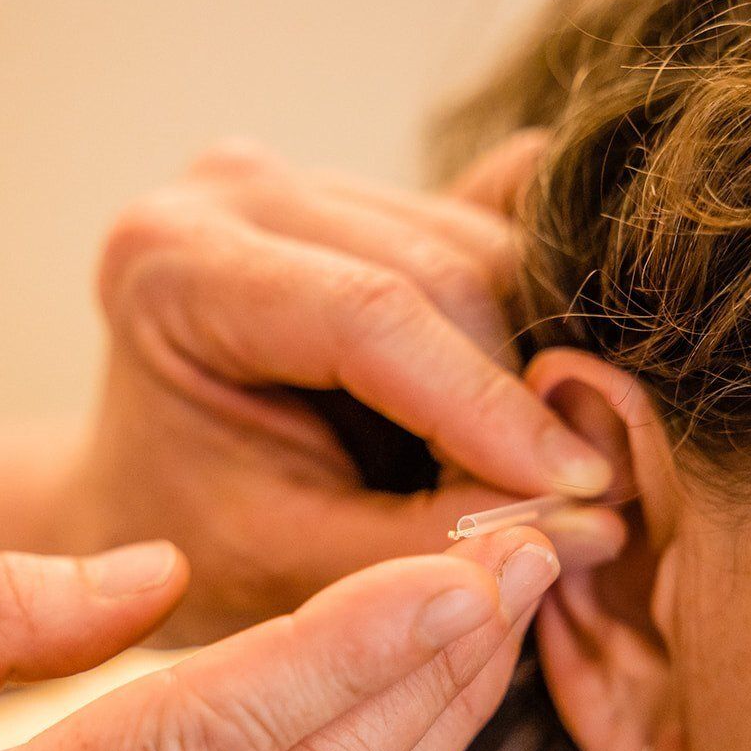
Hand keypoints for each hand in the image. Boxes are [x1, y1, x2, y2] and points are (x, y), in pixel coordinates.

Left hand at [65, 137, 619, 643]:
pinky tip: (530, 412)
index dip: (487, 404)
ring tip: (528, 476)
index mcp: (171, 264)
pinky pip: (490, 246)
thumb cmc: (193, 546)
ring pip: (486, 253)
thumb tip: (596, 523)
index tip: (578, 487)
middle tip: (569, 502)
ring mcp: (307, 180)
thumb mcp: (288, 570)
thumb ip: (425, 548)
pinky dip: (524, 336)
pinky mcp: (368, 198)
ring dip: (529, 372)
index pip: (367, 313)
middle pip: (443, 270)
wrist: (154, 505)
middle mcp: (237, 188)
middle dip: (519, 397)